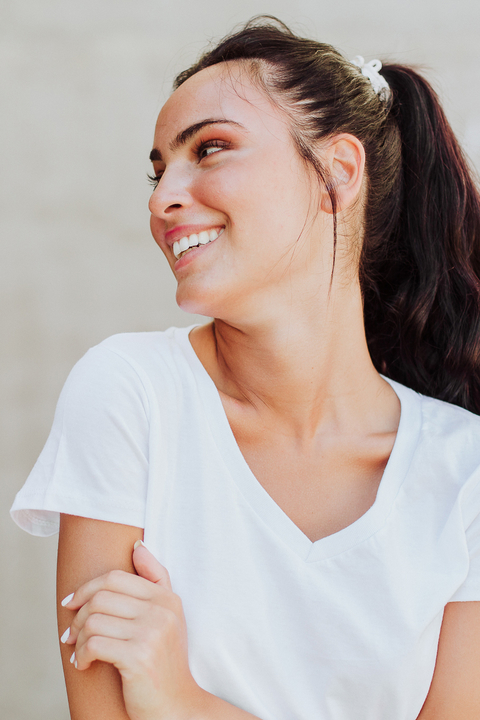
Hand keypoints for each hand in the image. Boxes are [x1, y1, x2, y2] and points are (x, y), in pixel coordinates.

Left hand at [61, 542, 207, 719]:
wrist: (177, 707)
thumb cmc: (165, 662)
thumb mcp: (168, 616)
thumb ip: (155, 578)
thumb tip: (137, 545)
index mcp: (167, 598)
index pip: (116, 577)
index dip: (87, 588)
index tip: (71, 604)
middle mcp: (162, 610)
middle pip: (101, 596)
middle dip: (78, 615)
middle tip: (71, 634)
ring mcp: (152, 632)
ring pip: (94, 619)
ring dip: (78, 638)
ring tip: (80, 651)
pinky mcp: (139, 656)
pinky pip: (94, 644)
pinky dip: (82, 654)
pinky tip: (84, 664)